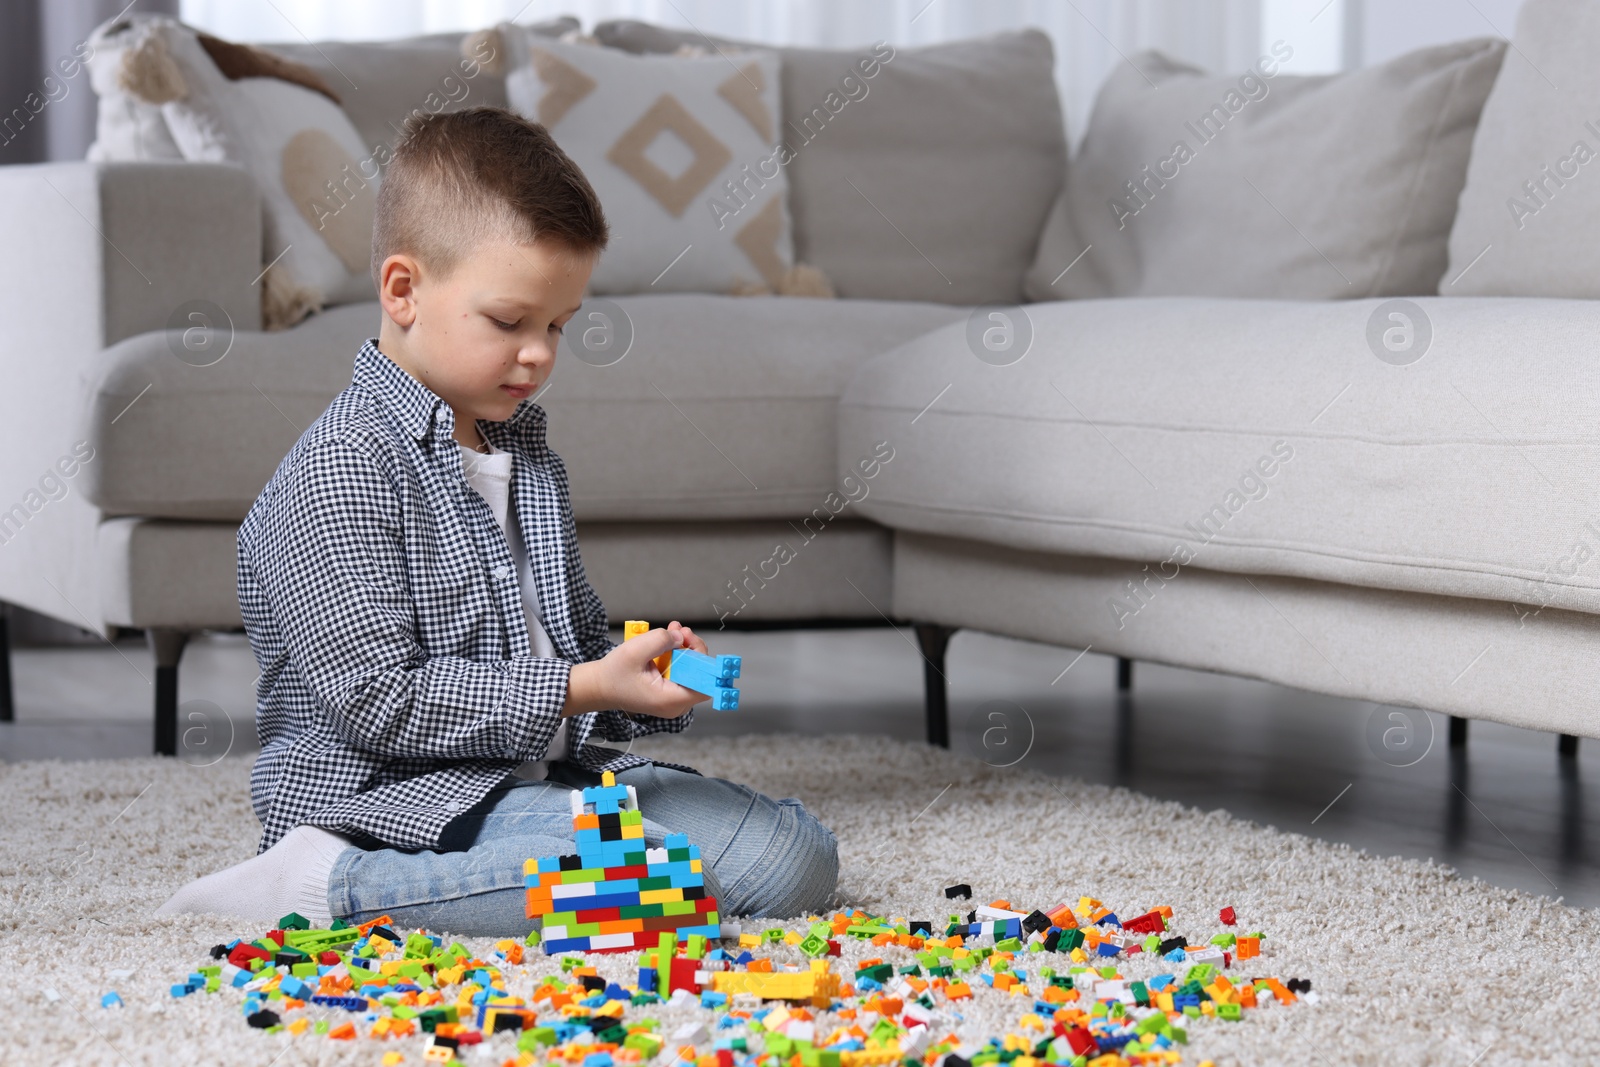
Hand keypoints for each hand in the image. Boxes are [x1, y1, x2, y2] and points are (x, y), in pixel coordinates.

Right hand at [563, 624, 706, 718]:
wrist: (599, 687)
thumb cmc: (613, 673)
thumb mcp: (634, 651)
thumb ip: (660, 640)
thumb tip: (680, 637)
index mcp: (670, 700)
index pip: (704, 684)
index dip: (702, 660)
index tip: (689, 640)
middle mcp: (676, 705)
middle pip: (700, 676)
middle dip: (691, 649)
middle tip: (678, 630)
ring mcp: (673, 701)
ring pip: (691, 672)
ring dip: (684, 649)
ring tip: (671, 631)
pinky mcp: (669, 694)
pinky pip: (681, 674)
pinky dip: (676, 657)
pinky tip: (666, 642)